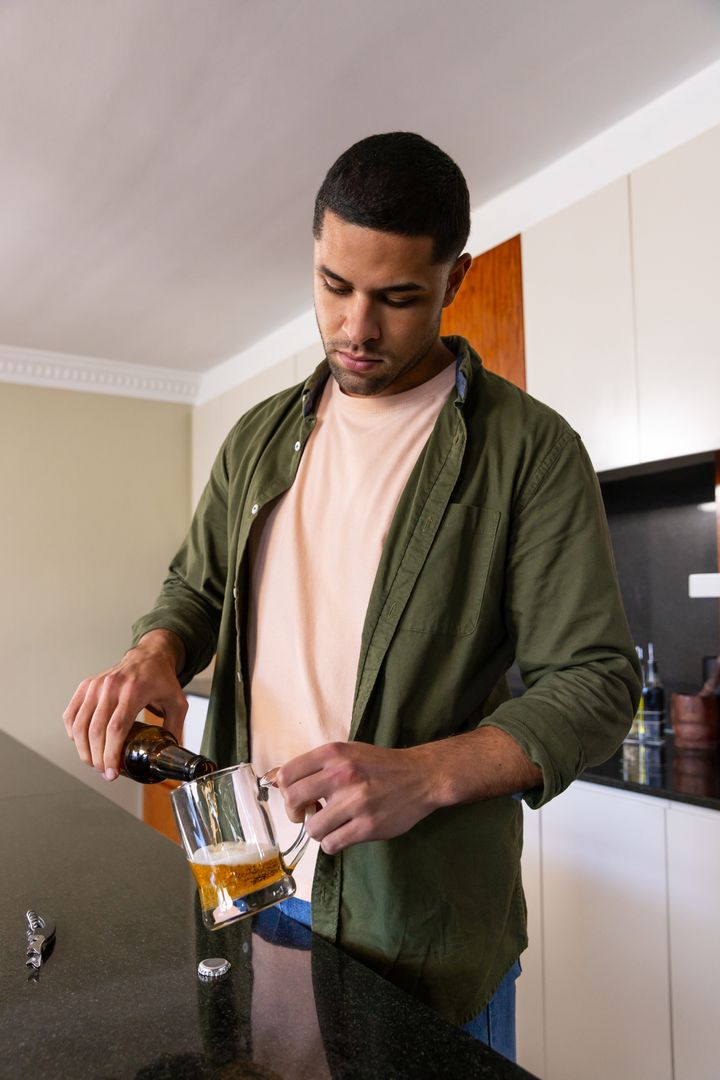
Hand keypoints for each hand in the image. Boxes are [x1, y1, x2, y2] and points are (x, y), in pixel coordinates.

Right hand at [63, 630, 186, 780]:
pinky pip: (71, 714)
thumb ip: (174, 729)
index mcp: (134, 691)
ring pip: (79, 725)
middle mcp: (111, 687)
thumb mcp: (178, 703)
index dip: (111, 754)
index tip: (112, 772)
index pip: (116, 729)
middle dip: (97, 758)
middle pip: (96, 730)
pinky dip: (72, 732)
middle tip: (105, 772)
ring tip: (93, 762)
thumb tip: (169, 755)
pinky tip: (81, 743)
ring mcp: (96, 686)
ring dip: (83, 749)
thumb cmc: (162, 680)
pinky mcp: (86, 686)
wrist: (148, 656)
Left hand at [274, 727, 542, 854]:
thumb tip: (272, 778)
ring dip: (318, 830)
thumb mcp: (346, 753)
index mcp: (334, 753)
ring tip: (332, 824)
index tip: (296, 796)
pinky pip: (331, 844)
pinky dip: (332, 844)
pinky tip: (343, 834)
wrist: (421, 776)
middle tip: (307, 814)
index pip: (288, 774)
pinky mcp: (367, 826)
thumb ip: (312, 766)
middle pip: (293, 800)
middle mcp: (341, 775)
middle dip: (295, 813)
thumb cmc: (379, 765)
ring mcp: (355, 802)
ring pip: (312, 828)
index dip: (285, 789)